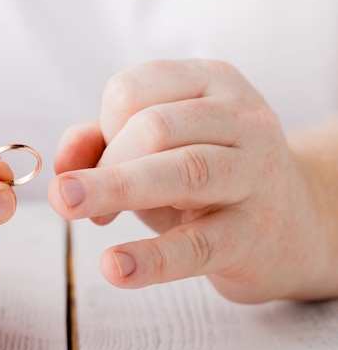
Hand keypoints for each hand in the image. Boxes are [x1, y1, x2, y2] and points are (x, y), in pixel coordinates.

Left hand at [49, 59, 331, 302]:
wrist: (290, 224)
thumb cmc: (207, 178)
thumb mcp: (157, 148)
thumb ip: (103, 142)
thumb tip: (60, 165)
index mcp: (209, 82)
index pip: (133, 89)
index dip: (101, 127)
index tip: (98, 162)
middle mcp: (240, 118)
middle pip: (154, 127)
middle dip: (105, 163)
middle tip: (70, 198)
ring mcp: (254, 174)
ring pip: (183, 172)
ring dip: (115, 188)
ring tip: (70, 207)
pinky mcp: (253, 233)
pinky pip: (199, 243)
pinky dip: (153, 257)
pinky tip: (116, 267)